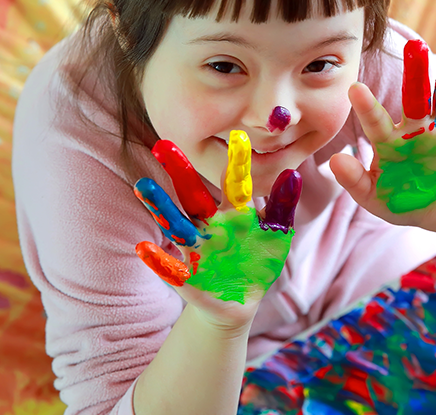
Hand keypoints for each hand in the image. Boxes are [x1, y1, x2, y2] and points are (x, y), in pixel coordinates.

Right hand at [133, 132, 301, 328]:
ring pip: (176, 224)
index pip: (234, 183)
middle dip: (180, 172)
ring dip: (160, 206)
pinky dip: (157, 260)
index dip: (236, 162)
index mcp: (233, 213)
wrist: (240, 301)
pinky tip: (143, 248)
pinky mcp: (187, 277)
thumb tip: (292, 173)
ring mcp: (196, 249)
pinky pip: (170, 268)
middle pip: (193, 195)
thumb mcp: (276, 235)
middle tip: (163, 144)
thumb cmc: (258, 261)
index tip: (237, 135)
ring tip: (143, 185)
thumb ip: (282, 207)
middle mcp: (209, 225)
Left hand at [330, 31, 435, 234]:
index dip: (367, 107)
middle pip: (415, 96)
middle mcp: (416, 129)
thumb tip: (334, 160)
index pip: (376, 122)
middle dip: (414, 72)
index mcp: (389, 141)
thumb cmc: (401, 201)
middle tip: (412, 46)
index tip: (354, 88)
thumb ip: (354, 181)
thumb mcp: (374, 198)